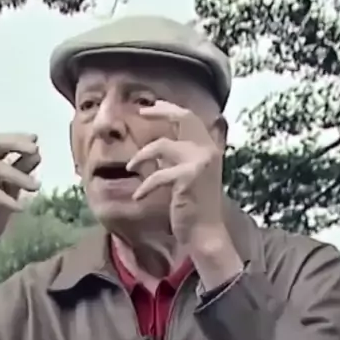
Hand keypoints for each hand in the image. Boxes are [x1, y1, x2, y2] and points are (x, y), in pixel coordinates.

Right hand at [0, 132, 40, 259]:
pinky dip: (5, 198)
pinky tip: (20, 207)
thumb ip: (20, 171)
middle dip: (15, 144)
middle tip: (35, 150)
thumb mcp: (11, 189)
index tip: (35, 139)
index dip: (16, 138)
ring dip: (18, 176)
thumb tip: (37, 153)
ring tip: (36, 187)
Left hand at [127, 102, 232, 257]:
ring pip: (163, 145)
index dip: (170, 109)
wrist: (205, 233)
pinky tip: (137, 195)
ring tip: (130, 167)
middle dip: (160, 112)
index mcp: (210, 149)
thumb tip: (157, 150)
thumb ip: (177, 160)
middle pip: (183, 118)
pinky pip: (158, 175)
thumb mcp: (188, 177)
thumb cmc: (195, 208)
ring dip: (141, 155)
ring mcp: (200, 162)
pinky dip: (144, 186)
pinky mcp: (188, 178)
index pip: (190, 119)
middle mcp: (208, 151)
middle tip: (141, 111)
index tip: (152, 106)